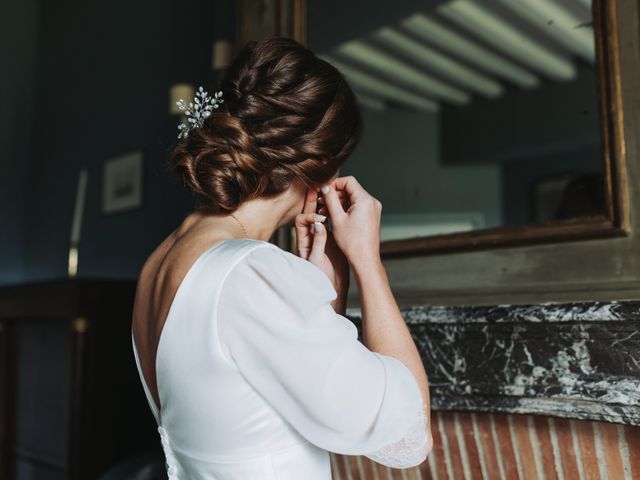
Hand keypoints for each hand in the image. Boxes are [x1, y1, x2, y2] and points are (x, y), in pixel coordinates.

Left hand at [295, 188, 349, 306]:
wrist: (331, 287)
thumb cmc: (320, 277)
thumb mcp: (316, 259)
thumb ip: (318, 242)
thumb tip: (319, 223)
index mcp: (303, 240)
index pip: (302, 220)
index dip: (310, 216)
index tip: (322, 218)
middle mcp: (311, 236)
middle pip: (309, 213)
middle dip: (313, 201)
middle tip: (319, 188)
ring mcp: (322, 236)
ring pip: (321, 215)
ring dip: (325, 204)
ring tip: (331, 194)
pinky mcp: (333, 239)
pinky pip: (332, 222)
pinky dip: (335, 213)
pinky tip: (341, 206)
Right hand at [317, 176, 381, 268]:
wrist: (365, 258)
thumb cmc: (352, 242)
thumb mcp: (337, 219)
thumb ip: (331, 200)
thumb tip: (325, 187)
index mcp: (365, 200)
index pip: (348, 181)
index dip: (334, 184)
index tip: (323, 191)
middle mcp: (372, 202)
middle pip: (351, 189)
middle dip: (335, 194)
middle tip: (321, 201)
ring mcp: (373, 209)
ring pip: (353, 198)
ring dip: (339, 202)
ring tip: (325, 210)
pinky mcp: (372, 216)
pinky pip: (357, 206)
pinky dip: (346, 208)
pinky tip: (334, 215)